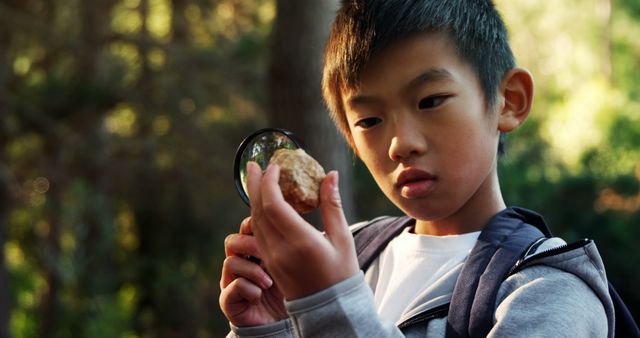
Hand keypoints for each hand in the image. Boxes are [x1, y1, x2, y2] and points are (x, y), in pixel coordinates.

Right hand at [219, 216, 286, 326]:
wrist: (284, 323)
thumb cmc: (291, 290)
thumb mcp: (296, 264)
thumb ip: (297, 245)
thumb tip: (314, 229)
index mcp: (254, 250)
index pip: (247, 228)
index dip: (255, 226)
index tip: (273, 230)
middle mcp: (240, 263)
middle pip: (232, 241)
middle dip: (250, 245)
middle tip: (268, 254)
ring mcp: (232, 281)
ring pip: (230, 263)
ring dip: (252, 270)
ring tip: (269, 282)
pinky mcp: (228, 300)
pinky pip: (232, 287)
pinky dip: (249, 289)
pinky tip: (260, 294)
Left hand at [246, 162, 358, 299]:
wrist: (330, 308)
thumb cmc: (341, 272)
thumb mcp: (342, 237)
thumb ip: (332, 204)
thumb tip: (330, 174)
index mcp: (300, 242)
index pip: (274, 206)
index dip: (270, 183)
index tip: (275, 165)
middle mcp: (281, 250)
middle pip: (258, 211)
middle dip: (255, 184)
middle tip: (253, 163)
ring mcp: (272, 258)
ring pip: (255, 222)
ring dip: (254, 198)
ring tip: (256, 179)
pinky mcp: (269, 263)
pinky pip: (258, 233)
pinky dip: (258, 214)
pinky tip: (263, 203)